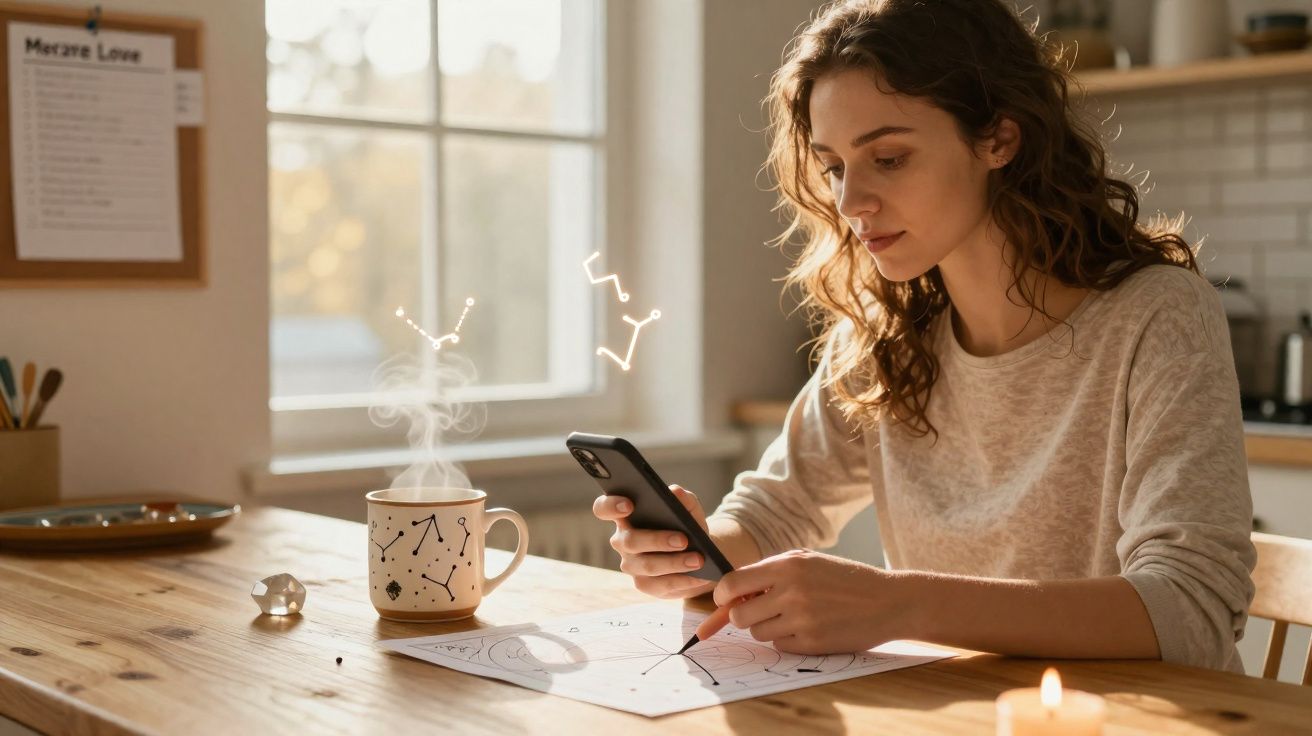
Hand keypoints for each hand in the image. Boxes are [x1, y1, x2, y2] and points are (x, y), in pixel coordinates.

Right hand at [592, 485, 715, 598]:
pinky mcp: (644, 584)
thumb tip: (675, 492)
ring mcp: (631, 564)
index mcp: (625, 516)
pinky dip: (683, 580)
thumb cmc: (686, 525)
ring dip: (675, 563)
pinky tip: (701, 575)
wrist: (698, 553)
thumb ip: (684, 499)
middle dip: (657, 540)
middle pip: (629, 541)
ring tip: (698, 559)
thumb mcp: (689, 509)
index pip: (603, 508)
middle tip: (683, 540)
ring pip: (647, 566)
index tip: (629, 505)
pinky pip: (661, 585)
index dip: (610, 506)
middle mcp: (622, 540)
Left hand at [712, 549, 912, 653]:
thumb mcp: (808, 560)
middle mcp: (791, 592)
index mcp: (787, 566)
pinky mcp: (812, 643)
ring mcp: (801, 619)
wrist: (888, 601)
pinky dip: (787, 639)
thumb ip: (770, 571)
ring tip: (790, 616)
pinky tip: (807, 627)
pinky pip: (780, 646)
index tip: (723, 600)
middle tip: (758, 610)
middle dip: (742, 615)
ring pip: (758, 632)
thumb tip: (732, 592)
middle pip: (739, 614)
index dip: (722, 595)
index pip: (733, 583)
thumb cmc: (844, 578)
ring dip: (767, 627)